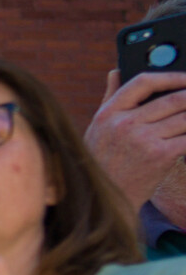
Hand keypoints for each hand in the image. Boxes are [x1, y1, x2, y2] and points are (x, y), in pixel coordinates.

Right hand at [85, 68, 185, 206]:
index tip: (184, 78)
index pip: (143, 82)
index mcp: (108, 114)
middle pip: (173, 98)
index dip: (170, 76)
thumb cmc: (102, 164)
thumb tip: (116, 71)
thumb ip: (110, 98)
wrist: (104, 204)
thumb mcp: (97, 130)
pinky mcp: (160, 155)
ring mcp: (143, 139)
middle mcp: (124, 124)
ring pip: (185, 117)